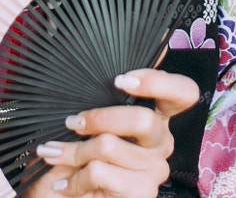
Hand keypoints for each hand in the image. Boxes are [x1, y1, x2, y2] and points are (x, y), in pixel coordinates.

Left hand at [22, 69, 197, 197]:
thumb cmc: (80, 158)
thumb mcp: (89, 123)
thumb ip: (100, 96)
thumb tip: (94, 52)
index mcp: (155, 117)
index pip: (183, 92)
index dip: (158, 82)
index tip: (120, 79)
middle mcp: (162, 142)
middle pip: (142, 119)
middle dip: (99, 117)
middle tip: (72, 121)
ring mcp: (154, 170)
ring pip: (109, 146)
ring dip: (71, 151)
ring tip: (52, 153)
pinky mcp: (140, 193)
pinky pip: (99, 172)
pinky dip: (72, 178)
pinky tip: (62, 182)